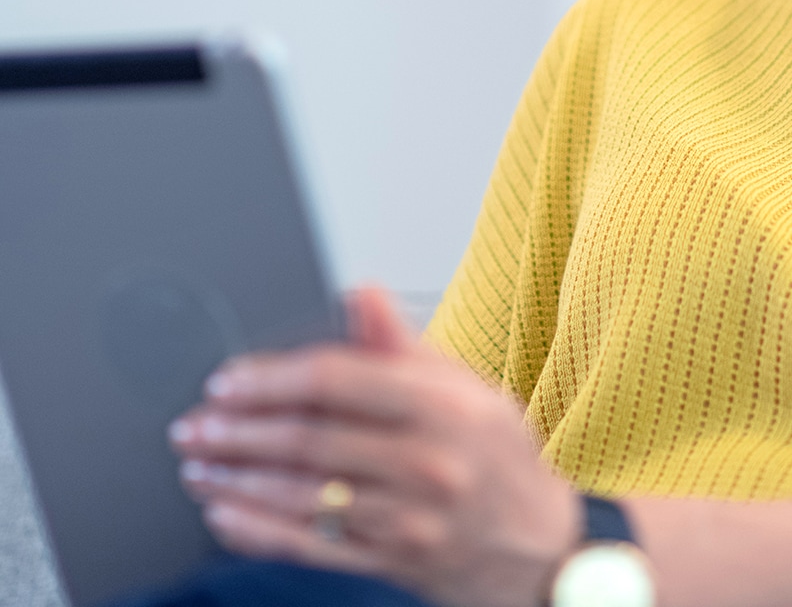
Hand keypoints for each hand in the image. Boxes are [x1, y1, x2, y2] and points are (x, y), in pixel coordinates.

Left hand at [169, 286, 577, 606]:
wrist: (536, 545)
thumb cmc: (496, 453)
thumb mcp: (467, 384)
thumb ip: (402, 344)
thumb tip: (362, 293)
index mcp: (443, 404)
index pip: (338, 380)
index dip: (273, 379)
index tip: (230, 380)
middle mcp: (426, 460)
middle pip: (309, 440)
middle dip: (238, 431)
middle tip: (194, 424)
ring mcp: (406, 517)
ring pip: (299, 495)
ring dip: (235, 479)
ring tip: (197, 464)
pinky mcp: (388, 561)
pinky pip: (308, 546)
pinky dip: (256, 529)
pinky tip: (223, 512)